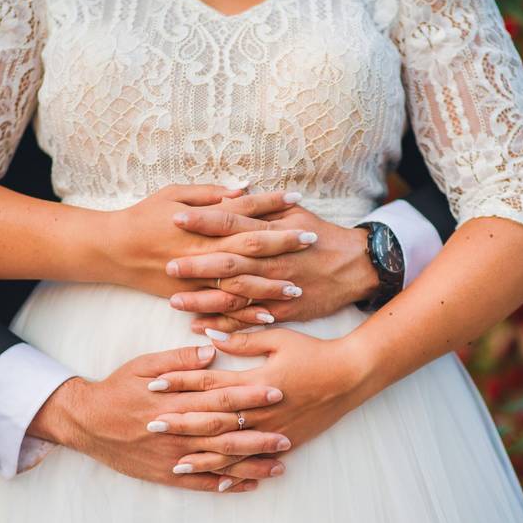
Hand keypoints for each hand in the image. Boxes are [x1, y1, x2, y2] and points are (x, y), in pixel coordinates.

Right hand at [28, 344, 292, 492]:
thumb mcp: (144, 364)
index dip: (249, 395)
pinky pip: (201, 483)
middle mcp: (176, 432)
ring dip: (249, 465)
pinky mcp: (166, 474)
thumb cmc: (117, 388)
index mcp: (174, 402)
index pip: (219, 398)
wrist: (86, 422)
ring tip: (278, 465)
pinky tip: (247, 484)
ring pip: (218, 463)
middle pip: (225, 434)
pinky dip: (224, 484)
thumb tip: (212, 351)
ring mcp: (172, 456)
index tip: (276, 391)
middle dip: (259, 435)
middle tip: (288, 436)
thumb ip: (179, 359)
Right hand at [91, 185, 313, 303]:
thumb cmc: (144, 216)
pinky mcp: (190, 295)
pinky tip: (268, 315)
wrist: (113, 250)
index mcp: (201, 223)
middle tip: (312, 241)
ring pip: (241, 282)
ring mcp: (197, 276)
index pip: (244, 212)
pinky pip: (222, 306)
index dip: (271, 205)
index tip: (298, 200)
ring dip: (271, 285)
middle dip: (283, 245)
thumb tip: (243, 189)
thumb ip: (209, 194)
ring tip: (299, 287)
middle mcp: (203, 251)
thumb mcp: (173, 194)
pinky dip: (245, 312)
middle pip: (251, 247)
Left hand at [142, 329, 375, 475]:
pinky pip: (255, 461)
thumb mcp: (279, 339)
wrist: (351, 377)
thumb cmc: (314, 353)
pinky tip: (216, 482)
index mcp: (255, 381)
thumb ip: (243, 341)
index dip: (180, 382)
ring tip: (174, 463)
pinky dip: (234, 473)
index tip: (153, 385)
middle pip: (213, 418)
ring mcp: (272, 430)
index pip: (209, 382)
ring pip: (230, 447)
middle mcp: (261, 410)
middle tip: (151, 427)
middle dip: (180, 423)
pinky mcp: (285, 442)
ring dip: (201, 455)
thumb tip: (210, 339)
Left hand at [166, 205, 379, 331]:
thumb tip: (231, 195)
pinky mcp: (284, 312)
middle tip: (166, 264)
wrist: (356, 267)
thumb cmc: (321, 236)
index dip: (204, 220)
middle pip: (229, 262)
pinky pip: (251, 320)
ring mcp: (278, 289)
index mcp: (273, 233)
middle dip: (196, 264)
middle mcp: (273, 261)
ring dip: (204, 300)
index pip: (233, 222)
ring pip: (236, 296)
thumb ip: (261, 206)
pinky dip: (226, 326)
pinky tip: (201, 327)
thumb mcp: (295, 213)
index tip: (176, 217)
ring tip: (174, 302)